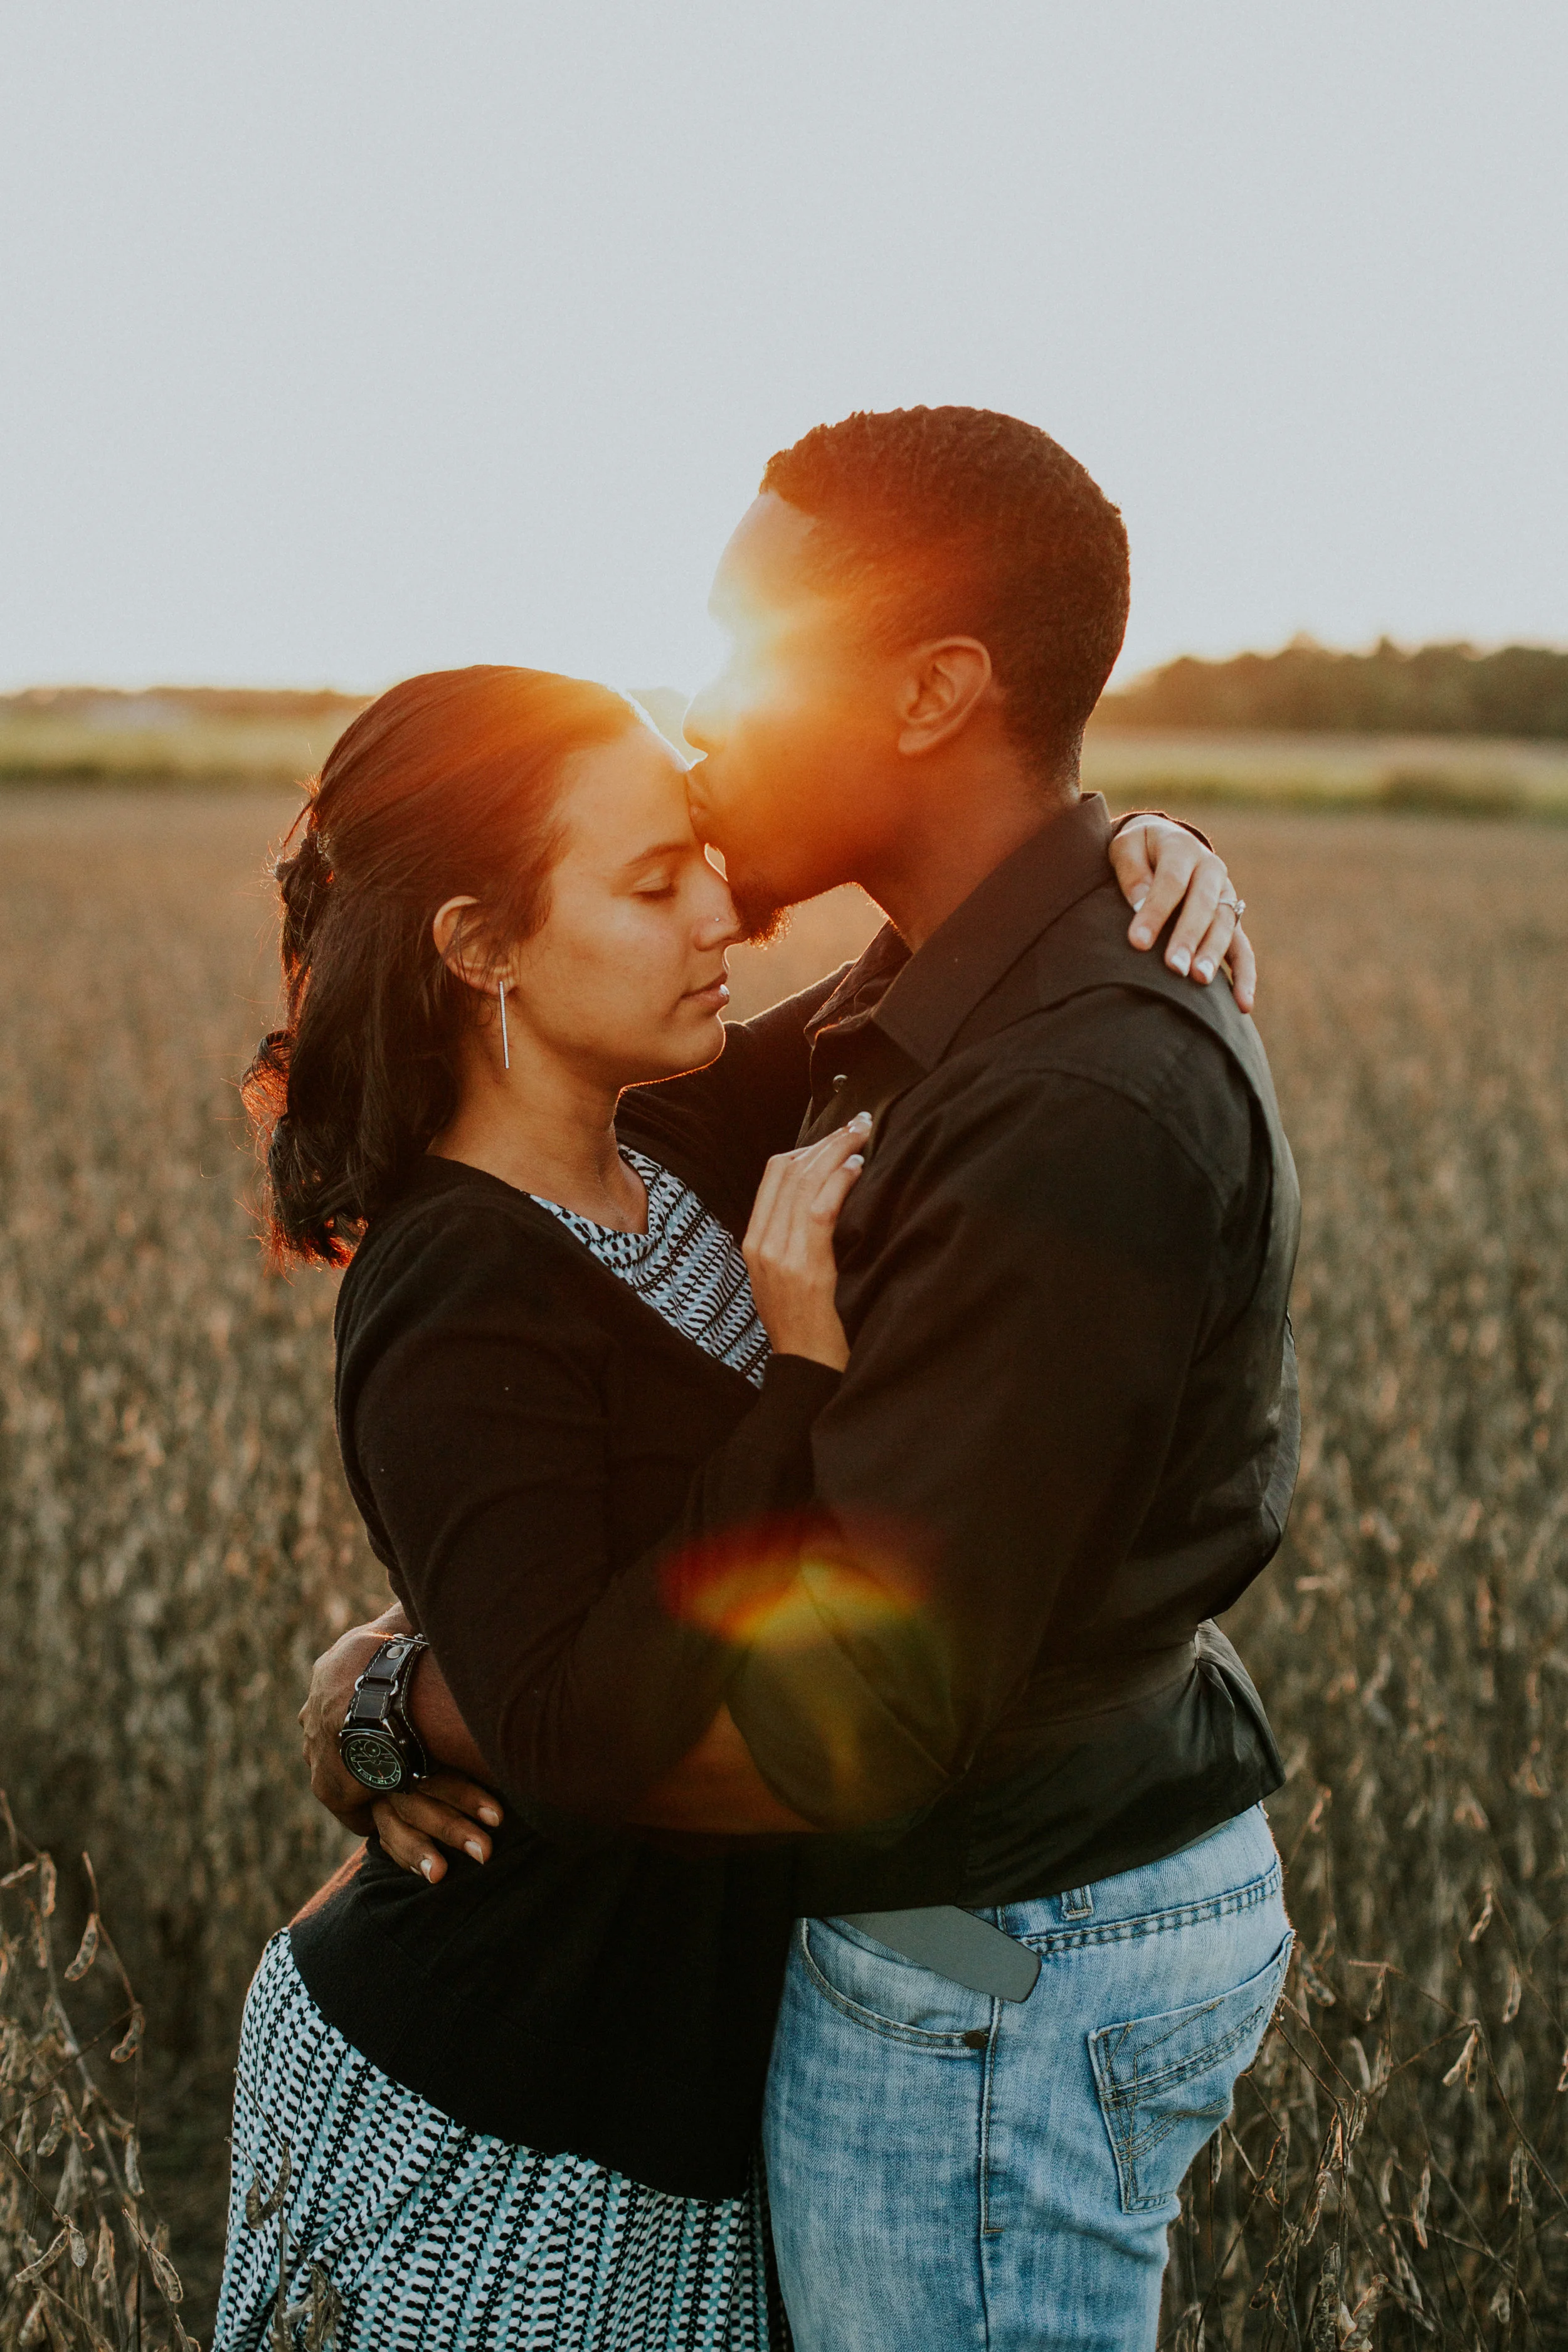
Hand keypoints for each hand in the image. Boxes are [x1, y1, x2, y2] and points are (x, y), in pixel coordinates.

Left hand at [300, 1614, 403, 1837]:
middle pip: (323, 1725)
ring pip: (332, 1763)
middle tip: (375, 1743)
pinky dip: (364, 1809)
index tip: (374, 1705)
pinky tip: (383, 1812)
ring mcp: (318, 1750)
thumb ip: (406, 1605)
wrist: (382, 1696)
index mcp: (329, 1672)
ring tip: (384, 1778)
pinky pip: (347, 1804)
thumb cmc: (397, 1654)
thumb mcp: (402, 1618)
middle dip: (343, 1734)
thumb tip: (414, 1579)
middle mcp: (314, 1711)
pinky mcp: (328, 1787)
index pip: (334, 1686)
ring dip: (354, 1770)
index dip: (355, 1696)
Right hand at [369, 1772, 502, 1883]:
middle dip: (452, 1829)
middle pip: (420, 1802)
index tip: (497, 1818)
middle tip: (483, 1851)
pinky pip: (387, 1843)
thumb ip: (476, 1770)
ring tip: (439, 1873)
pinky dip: (406, 1859)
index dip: (468, 1796)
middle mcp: (398, 1775)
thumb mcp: (459, 1762)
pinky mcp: (377, 1821)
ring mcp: (382, 1800)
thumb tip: (512, 1783)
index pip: (442, 1775)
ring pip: (396, 1827)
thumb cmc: (453, 1768)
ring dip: (420, 1851)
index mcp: (421, 1753)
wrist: (409, 1767)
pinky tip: (426, 1874)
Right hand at [743, 1119, 867, 1368]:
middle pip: (788, 1170)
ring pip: (804, 1182)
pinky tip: (859, 1167)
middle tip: (859, 1123)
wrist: (805, 1370)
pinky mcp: (804, 1267)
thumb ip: (794, 1238)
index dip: (807, 1145)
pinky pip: (820, 1210)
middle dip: (826, 1140)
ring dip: (837, 1151)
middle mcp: (761, 1242)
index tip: (837, 1133)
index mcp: (754, 1241)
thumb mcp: (786, 1276)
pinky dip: (841, 1181)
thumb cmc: (807, 1325)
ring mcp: (779, 1254)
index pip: (774, 1174)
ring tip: (863, 1135)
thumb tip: (823, 1196)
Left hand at [1108, 815, 1256, 1013]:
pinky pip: (1242, 949)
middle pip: (1203, 905)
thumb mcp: (1125, 847)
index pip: (1171, 881)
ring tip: (1199, 980)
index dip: (1156, 911)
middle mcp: (1210, 870)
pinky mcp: (1231, 920)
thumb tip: (1139, 901)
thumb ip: (1131, 870)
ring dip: (1213, 954)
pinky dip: (1244, 976)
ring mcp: (1226, 895)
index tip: (1137, 942)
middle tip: (1174, 968)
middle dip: (1188, 937)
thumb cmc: (1138, 850)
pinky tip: (1242, 1005)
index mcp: (1182, 848)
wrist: (1164, 842)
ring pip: (1225, 926)